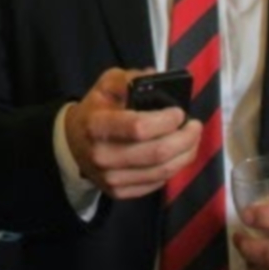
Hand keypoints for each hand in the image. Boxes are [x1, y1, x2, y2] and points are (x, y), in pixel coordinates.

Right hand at [63, 68, 200, 199]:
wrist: (73, 143)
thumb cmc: (95, 110)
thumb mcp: (106, 85)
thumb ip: (130, 78)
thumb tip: (157, 78)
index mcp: (97, 125)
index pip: (139, 127)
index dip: (165, 121)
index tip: (179, 112)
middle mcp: (102, 156)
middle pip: (157, 153)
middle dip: (185, 138)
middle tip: (195, 126)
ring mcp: (111, 178)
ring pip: (162, 171)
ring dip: (186, 154)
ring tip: (192, 139)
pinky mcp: (120, 192)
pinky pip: (157, 183)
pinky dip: (174, 168)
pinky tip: (178, 154)